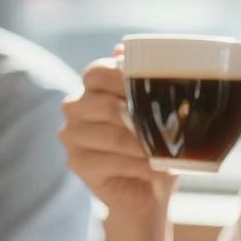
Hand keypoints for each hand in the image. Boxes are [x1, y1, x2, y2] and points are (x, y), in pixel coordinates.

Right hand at [60, 56, 174, 223]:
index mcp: (94, 88)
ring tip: (167, 151)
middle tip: (168, 125)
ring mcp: (72, 136)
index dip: (122, 78)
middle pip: (100, 103)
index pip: (96, 72)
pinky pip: (108, 160)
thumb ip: (145, 81)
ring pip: (109, 134)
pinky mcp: (76, 162)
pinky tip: (155, 169)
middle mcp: (76, 107)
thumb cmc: (157, 146)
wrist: (148, 191)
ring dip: (142, 144)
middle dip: (137, 115)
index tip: (155, 88)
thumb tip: (120, 49)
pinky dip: (137, 165)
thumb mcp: (159, 112)